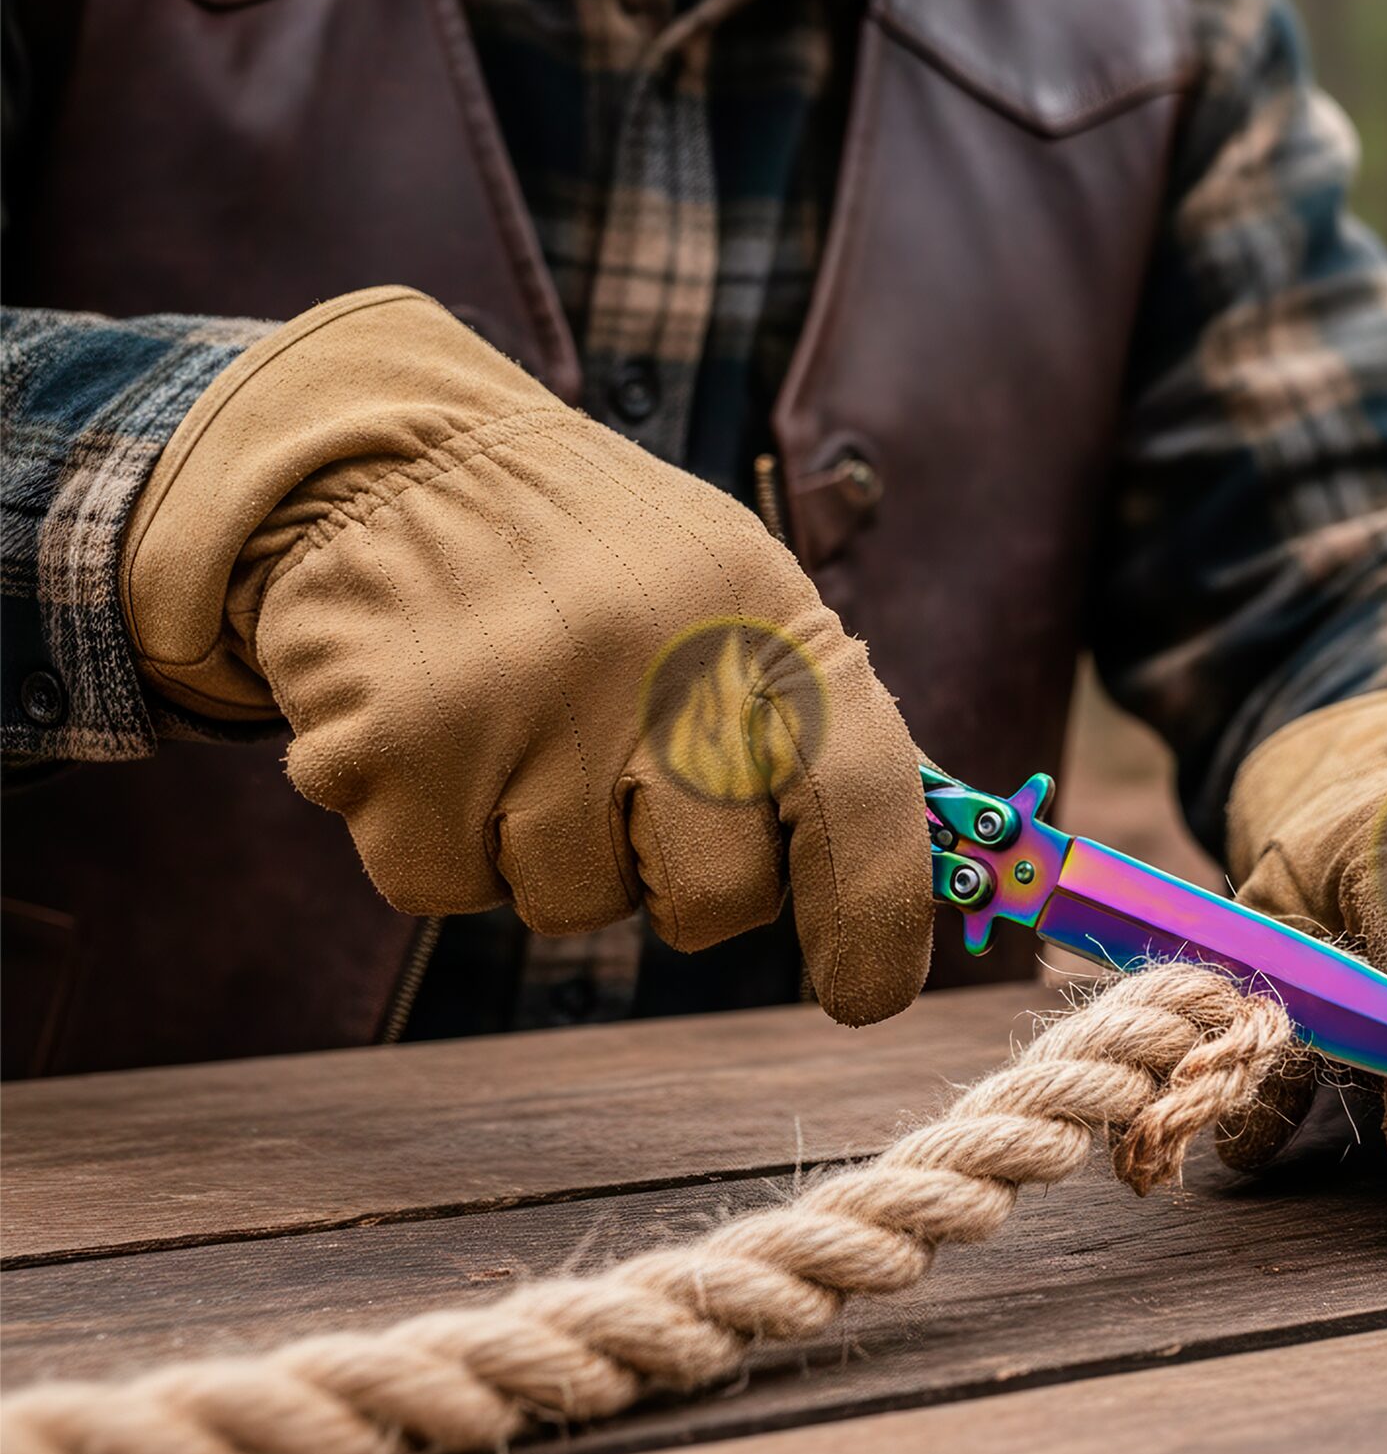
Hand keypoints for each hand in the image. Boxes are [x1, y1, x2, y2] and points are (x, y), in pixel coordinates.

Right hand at [121, 288, 932, 1025]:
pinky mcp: (396, 746)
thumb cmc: (591, 557)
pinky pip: (444, 887)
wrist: (393, 459)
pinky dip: (437, 839)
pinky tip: (437, 733)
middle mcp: (657, 660)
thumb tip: (925, 860)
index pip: (860, 794)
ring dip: (544, 850)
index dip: (876, 916)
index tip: (863, 995)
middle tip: (630, 795)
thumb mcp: (732, 592)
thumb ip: (810, 723)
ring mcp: (525, 705)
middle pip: (713, 896)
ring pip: (568, 905)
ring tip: (517, 723)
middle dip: (681, 889)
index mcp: (759, 615)